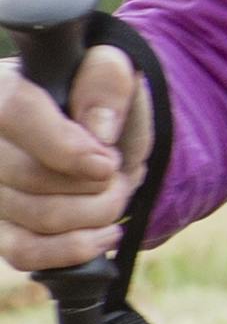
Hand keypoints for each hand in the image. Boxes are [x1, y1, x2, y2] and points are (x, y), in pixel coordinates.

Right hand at [0, 47, 149, 282]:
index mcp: (1, 89)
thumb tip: (98, 130)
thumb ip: (106, 81)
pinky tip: (104, 233)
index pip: (14, 114)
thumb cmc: (98, 99)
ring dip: (97, 212)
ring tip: (114, 192)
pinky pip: (24, 253)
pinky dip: (75, 248)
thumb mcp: (113, 71)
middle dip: (96, 182)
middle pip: (31, 176)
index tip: (105, 164)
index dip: (63, 146)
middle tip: (118, 170)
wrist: (99, 139)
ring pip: (38, 217)